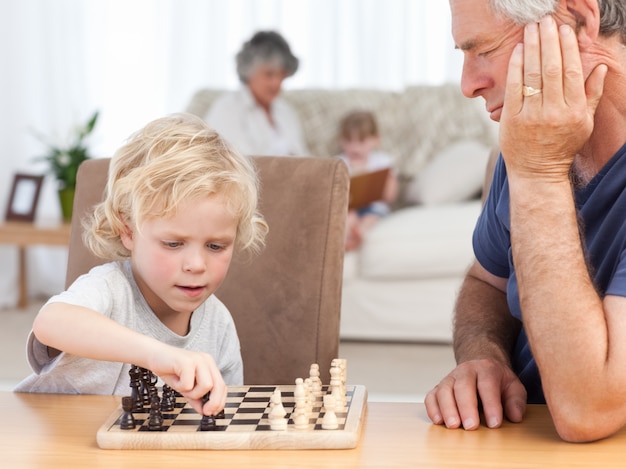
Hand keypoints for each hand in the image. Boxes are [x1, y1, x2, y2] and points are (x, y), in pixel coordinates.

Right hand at [148, 347, 226, 415]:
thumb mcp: (186, 388)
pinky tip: (175, 380)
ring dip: (193, 393)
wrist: (154, 356)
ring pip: (206, 386)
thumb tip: (205, 412)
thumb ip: (196, 398)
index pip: (221, 386)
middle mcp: (206, 361)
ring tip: (182, 387)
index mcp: (209, 366)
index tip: (212, 413)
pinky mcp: (187, 361)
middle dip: (213, 402)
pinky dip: (180, 387)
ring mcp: (198, 359)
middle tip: (205, 412)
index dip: (220, 401)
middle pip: (218, 385)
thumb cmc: (170, 370)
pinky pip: (188, 384)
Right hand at [424, 358, 526, 429]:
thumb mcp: (513, 387)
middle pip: (463, 386)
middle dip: (466, 407)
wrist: (479, 366)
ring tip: (453, 426)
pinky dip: (432, 408)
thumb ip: (516, 401)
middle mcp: (465, 371)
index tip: (494, 424)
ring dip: (447, 408)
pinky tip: (438, 421)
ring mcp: (449, 378)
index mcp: (486, 369)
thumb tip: (514, 416)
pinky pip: (431, 396)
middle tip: (471, 426)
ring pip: (444, 390)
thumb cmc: (497, 381)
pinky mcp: (438, 388)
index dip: (491, 404)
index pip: (487, 385)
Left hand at [499, 16, 605, 181]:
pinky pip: (514, 88)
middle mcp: (553, 111)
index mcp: (574, 110)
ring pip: (532, 75)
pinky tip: (519, 50)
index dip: (567, 48)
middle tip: (545, 22)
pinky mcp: (512, 119)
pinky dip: (516, 67)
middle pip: (551, 68)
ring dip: (531, 47)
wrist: (537, 172)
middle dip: (548, 41)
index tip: (563, 30)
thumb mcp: (584, 122)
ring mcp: (531, 115)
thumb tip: (599, 68)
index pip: (571, 71)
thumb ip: (591, 94)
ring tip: (531, 29)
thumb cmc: (562, 145)